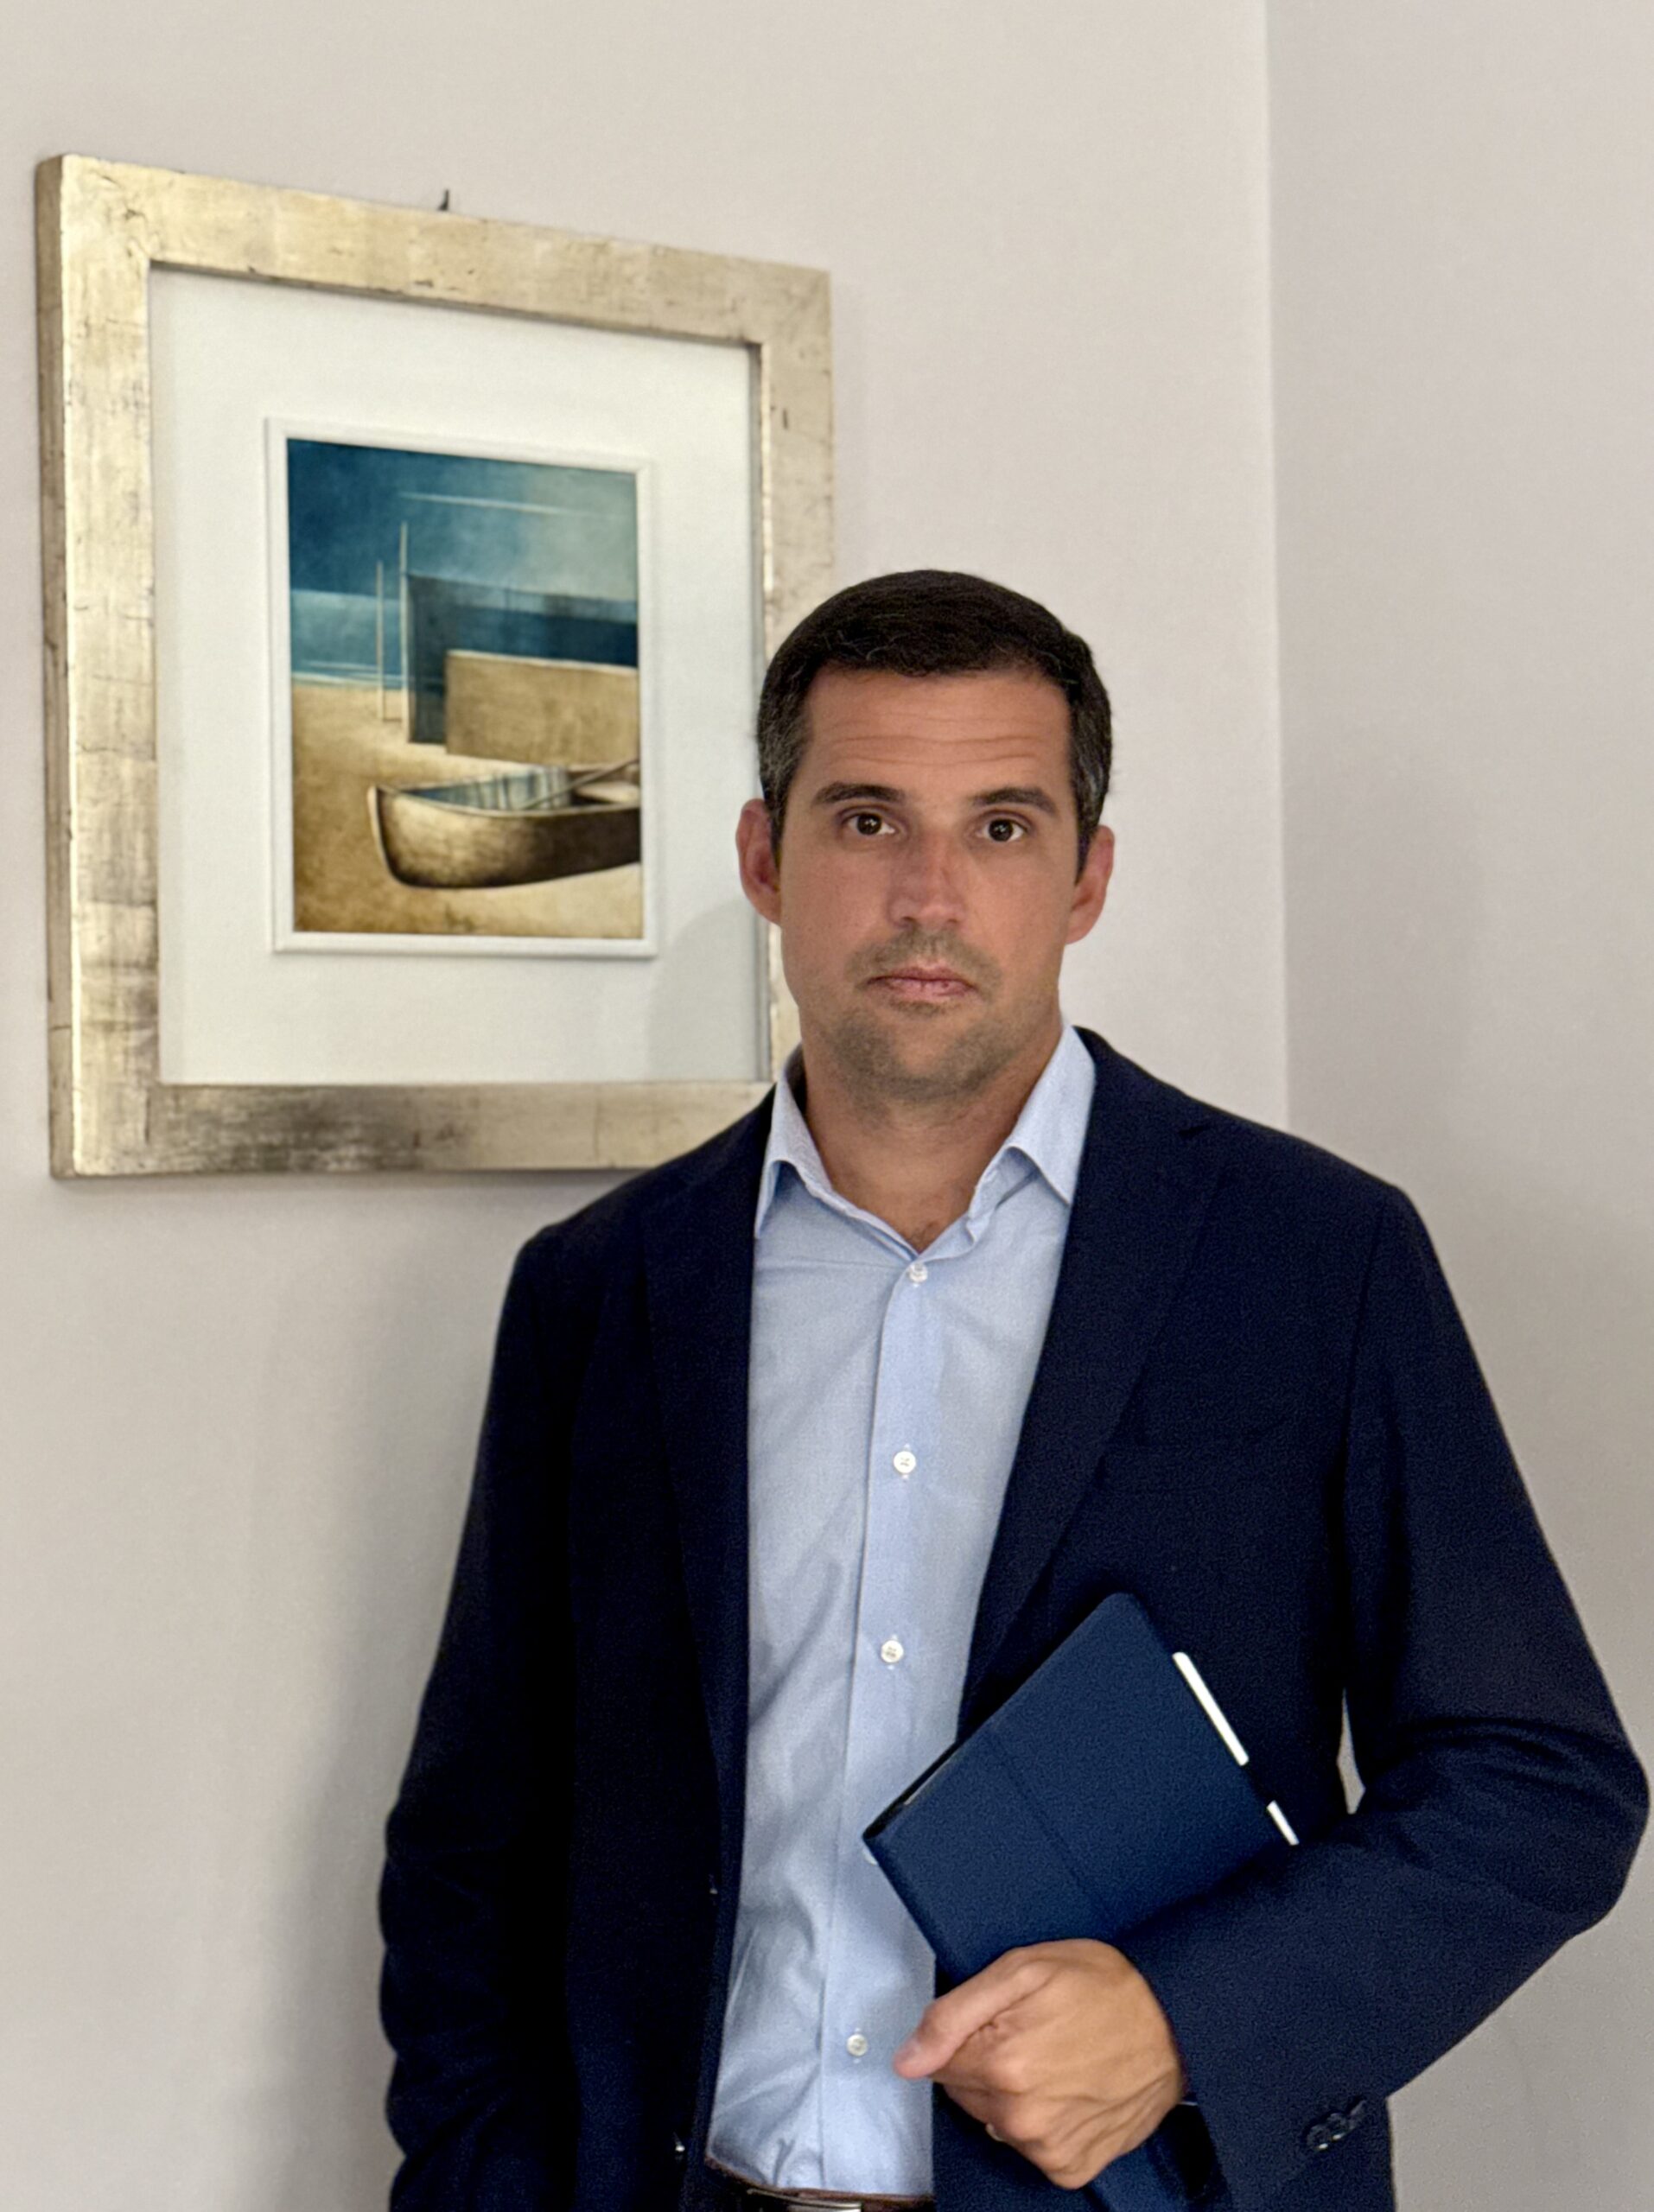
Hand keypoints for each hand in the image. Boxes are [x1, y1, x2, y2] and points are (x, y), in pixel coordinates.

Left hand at [892, 1939, 1187, 2191]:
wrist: (1174, 2022)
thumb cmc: (1102, 1986)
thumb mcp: (1021, 1970)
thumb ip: (952, 2015)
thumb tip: (906, 2059)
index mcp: (1002, 2062)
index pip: (938, 2062)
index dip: (966, 2035)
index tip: (1001, 2019)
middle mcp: (1020, 2116)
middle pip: (965, 2093)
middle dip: (987, 2062)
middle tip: (1033, 2031)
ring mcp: (1046, 2147)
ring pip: (996, 2121)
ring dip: (1014, 2094)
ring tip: (1057, 2059)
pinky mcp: (1071, 2166)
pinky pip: (1032, 2147)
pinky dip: (1043, 2123)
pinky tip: (1070, 2091)